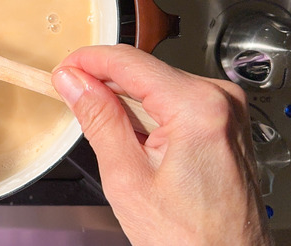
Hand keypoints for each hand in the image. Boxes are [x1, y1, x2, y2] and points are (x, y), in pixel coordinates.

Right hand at [51, 44, 269, 245]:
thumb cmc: (189, 239)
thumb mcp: (126, 178)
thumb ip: (98, 119)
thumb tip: (74, 82)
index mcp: (198, 107)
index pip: (129, 62)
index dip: (88, 61)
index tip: (63, 70)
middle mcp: (220, 100)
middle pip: (144, 72)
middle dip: (104, 84)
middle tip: (70, 100)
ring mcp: (227, 110)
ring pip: (158, 86)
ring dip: (125, 102)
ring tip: (106, 134)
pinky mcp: (226, 122)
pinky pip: (176, 101)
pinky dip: (148, 114)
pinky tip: (134, 139)